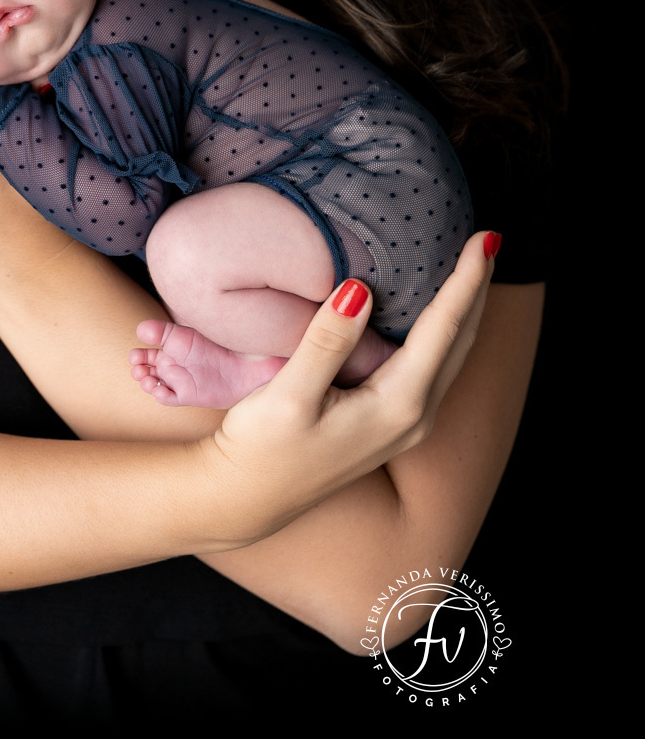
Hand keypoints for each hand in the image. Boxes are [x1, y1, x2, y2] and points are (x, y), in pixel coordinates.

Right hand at [194, 231, 493, 547]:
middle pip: (461, 341)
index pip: (444, 329)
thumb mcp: (288, 395)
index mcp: (398, 405)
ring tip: (471, 269)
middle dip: (476, 289)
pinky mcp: (391, 424)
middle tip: (489, 240)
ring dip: (465, 310)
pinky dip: (445, 331)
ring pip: (452, 355)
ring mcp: (406, 424)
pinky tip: (436, 316)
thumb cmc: (263, 450)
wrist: (249, 499)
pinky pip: (435, 367)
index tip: (487, 238)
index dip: (466, 281)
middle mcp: (414, 417)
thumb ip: (327, 342)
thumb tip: (359, 290)